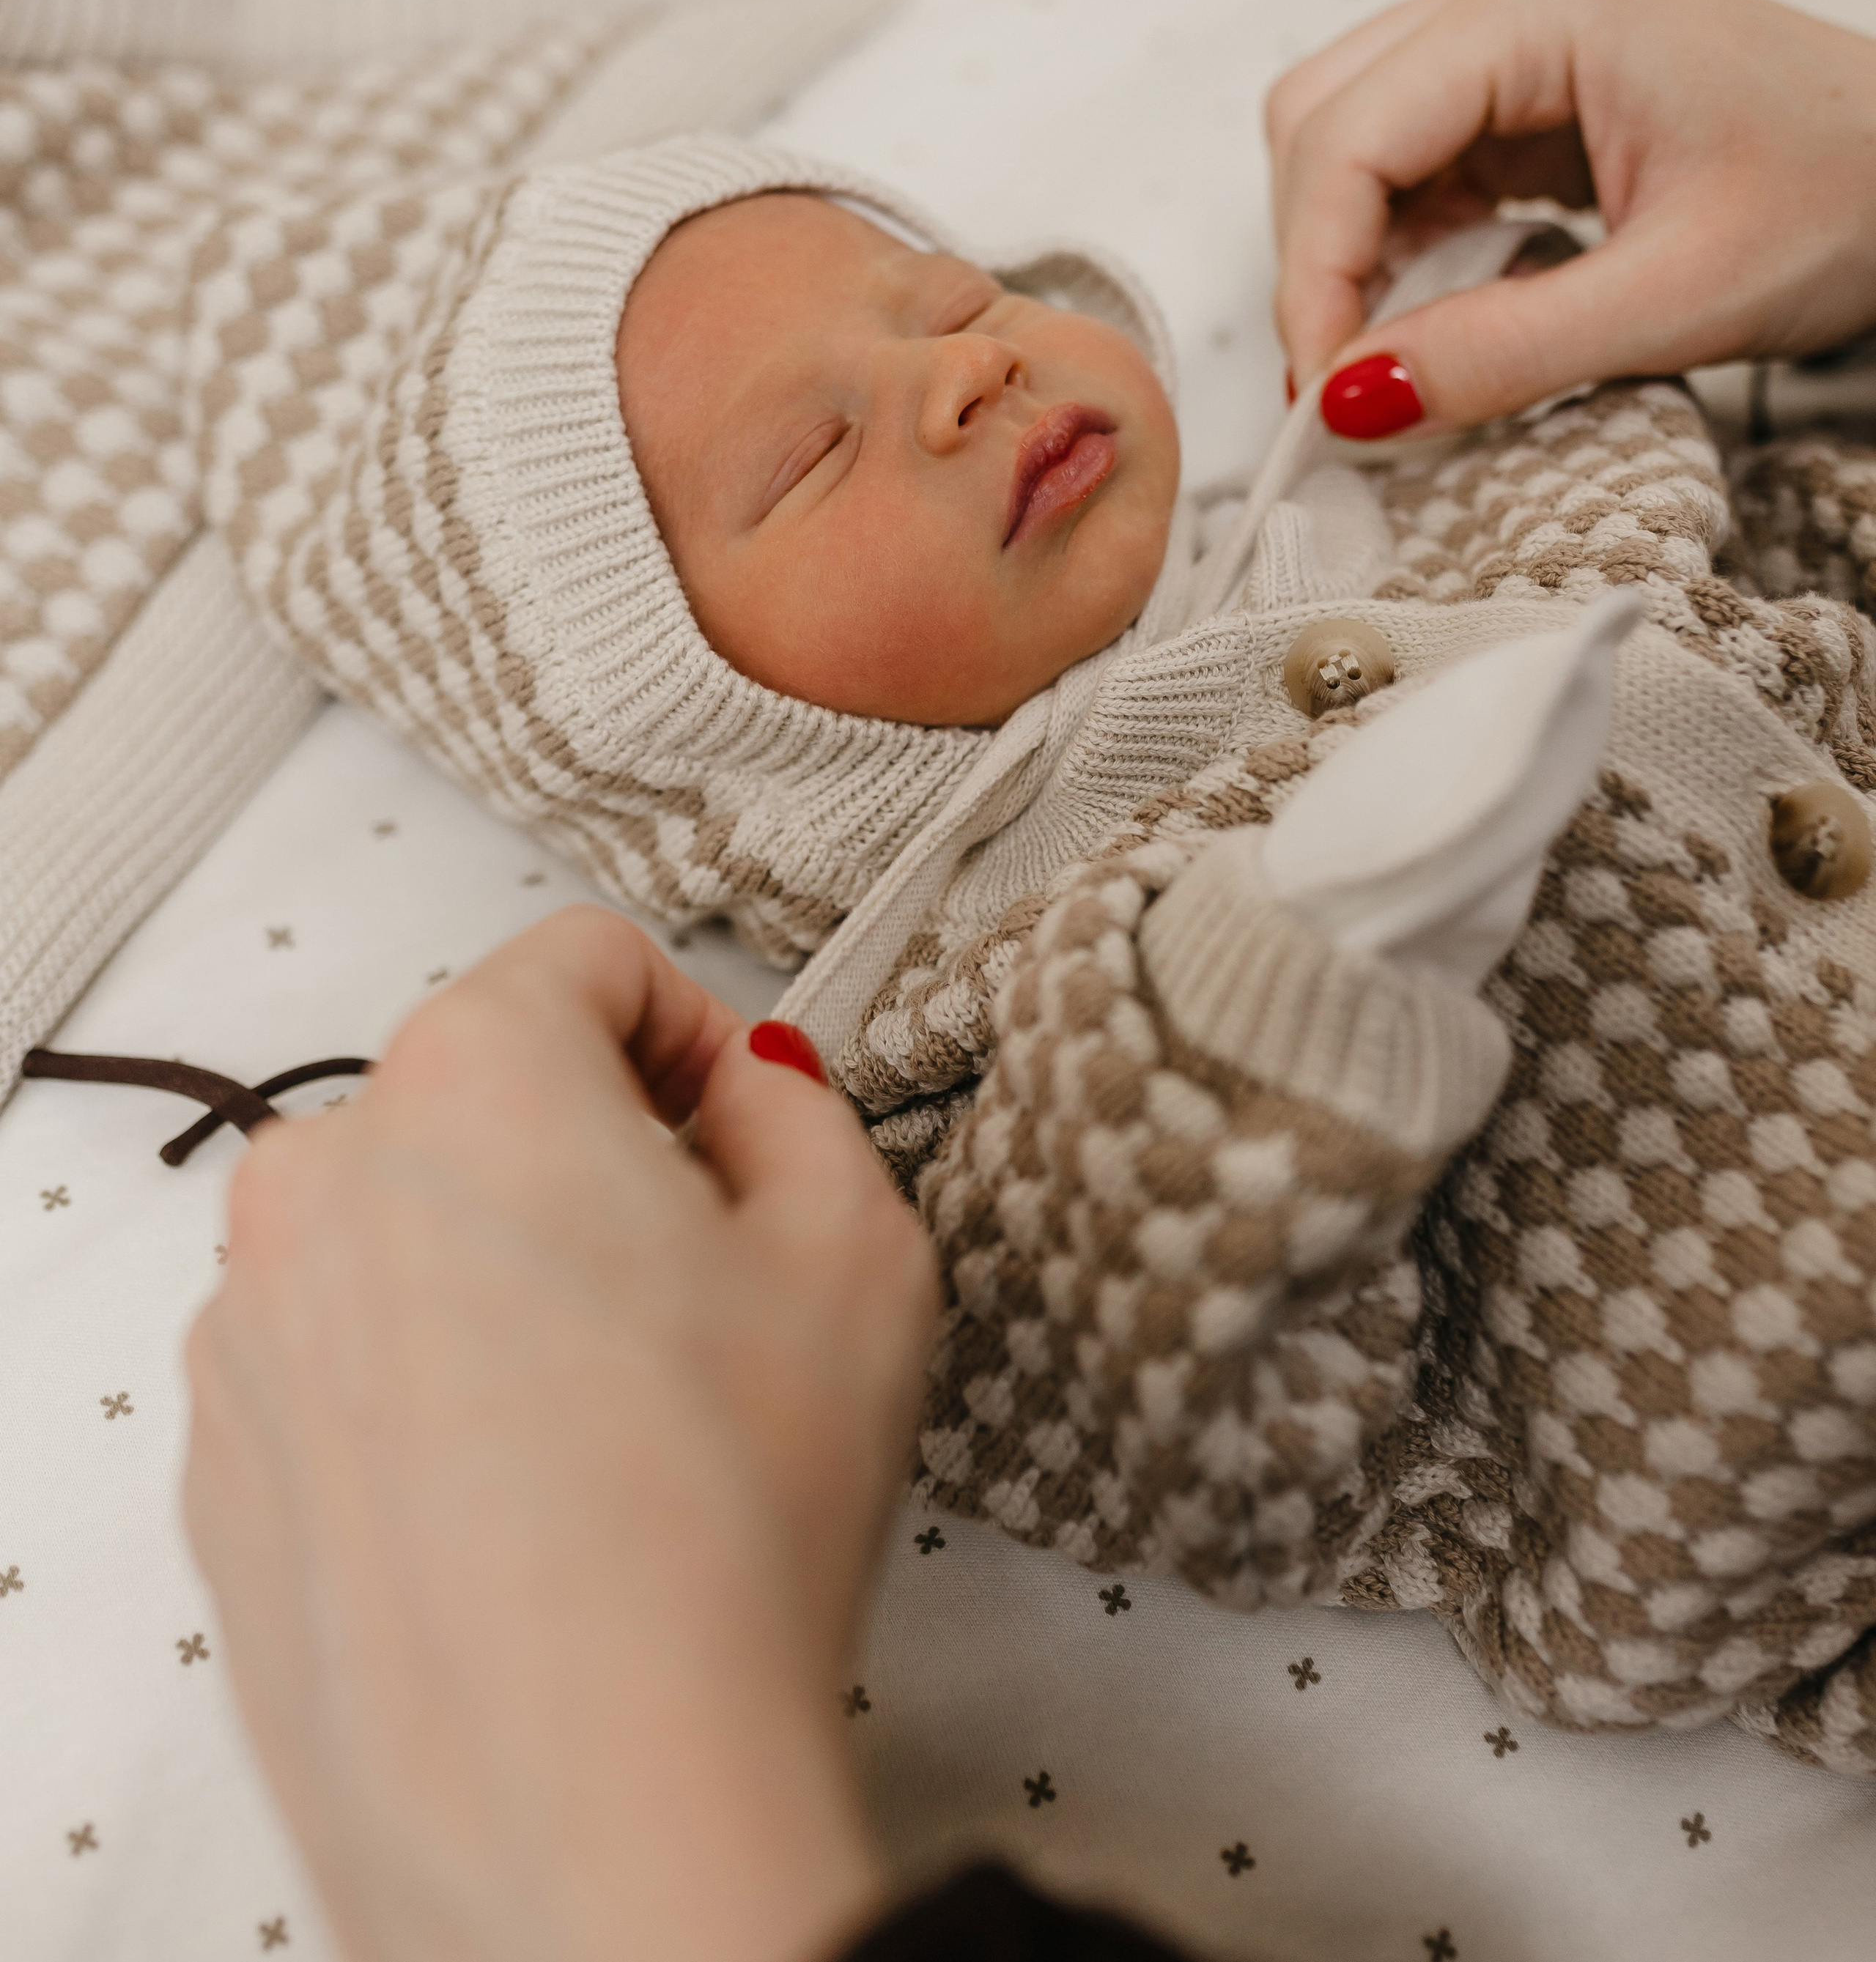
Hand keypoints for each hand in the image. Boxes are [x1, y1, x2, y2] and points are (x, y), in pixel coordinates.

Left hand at [184, 909, 936, 1961]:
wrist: (590, 1810)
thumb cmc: (723, 1523)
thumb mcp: (862, 1250)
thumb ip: (802, 1110)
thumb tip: (746, 1088)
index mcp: (469, 1077)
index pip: (587, 957)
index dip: (697, 1031)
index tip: (743, 1130)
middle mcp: (319, 1177)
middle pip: (486, 1095)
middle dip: (599, 1158)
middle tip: (705, 1296)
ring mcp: (247, 1334)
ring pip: (410, 1235)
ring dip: (506, 1279)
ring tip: (614, 1431)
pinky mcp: (223, 1475)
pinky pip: (343, 1371)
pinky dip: (429, 1401)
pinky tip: (528, 1512)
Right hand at [1265, 0, 1875, 433]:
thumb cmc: (1854, 198)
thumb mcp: (1679, 298)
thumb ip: (1504, 351)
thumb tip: (1352, 402)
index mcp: (1547, 2)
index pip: (1347, 135)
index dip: (1313, 276)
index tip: (1328, 398)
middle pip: (1321, 121)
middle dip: (1318, 262)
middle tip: (1351, 390)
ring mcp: (1516, 34)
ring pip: (1348, 139)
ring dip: (1350, 254)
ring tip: (1399, 355)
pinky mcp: (1527, 87)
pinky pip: (1410, 162)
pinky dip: (1400, 247)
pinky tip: (1445, 311)